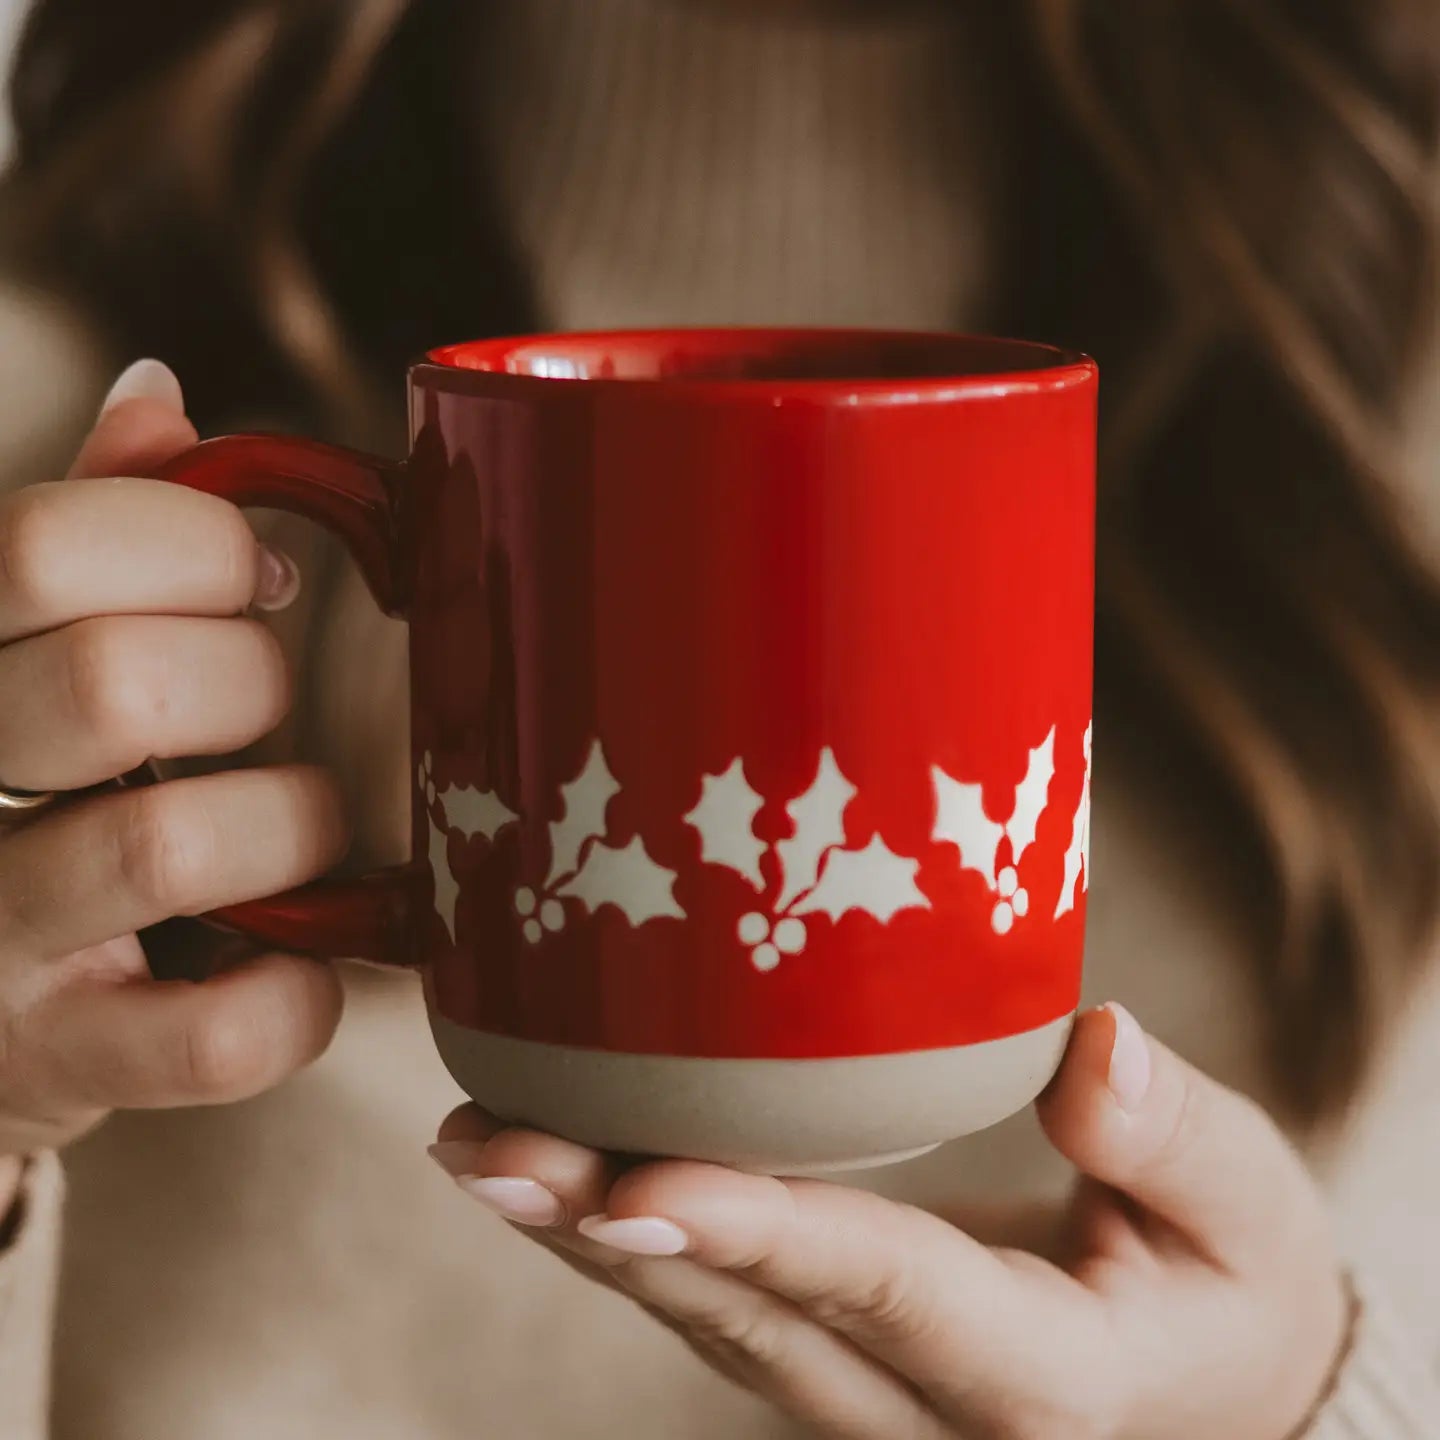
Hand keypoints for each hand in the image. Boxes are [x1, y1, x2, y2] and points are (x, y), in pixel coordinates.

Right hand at [0, 361, 347, 1158]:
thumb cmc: (27, 808)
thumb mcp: (25, 659)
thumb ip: (82, 544)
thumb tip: (160, 396)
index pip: (40, 546)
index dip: (195, 540)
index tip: (261, 575)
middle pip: (114, 682)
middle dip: (252, 679)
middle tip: (270, 705)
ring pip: (170, 846)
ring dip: (293, 824)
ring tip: (298, 827)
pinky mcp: (56, 1067)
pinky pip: (218, 1033)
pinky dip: (301, 993)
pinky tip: (303, 959)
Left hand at [432, 1005, 1348, 1439]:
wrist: (1211, 1388)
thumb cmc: (1228, 1286)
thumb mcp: (1247, 1214)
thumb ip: (1176, 1141)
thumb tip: (1094, 1045)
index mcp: (1038, 1377)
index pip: (883, 1294)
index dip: (758, 1237)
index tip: (633, 1190)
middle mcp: (922, 1409)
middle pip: (751, 1320)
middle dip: (613, 1232)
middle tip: (491, 1152)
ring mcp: (862, 1396)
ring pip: (708, 1318)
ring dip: (585, 1233)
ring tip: (479, 1150)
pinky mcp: (830, 1355)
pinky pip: (715, 1296)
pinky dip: (623, 1231)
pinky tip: (544, 1167)